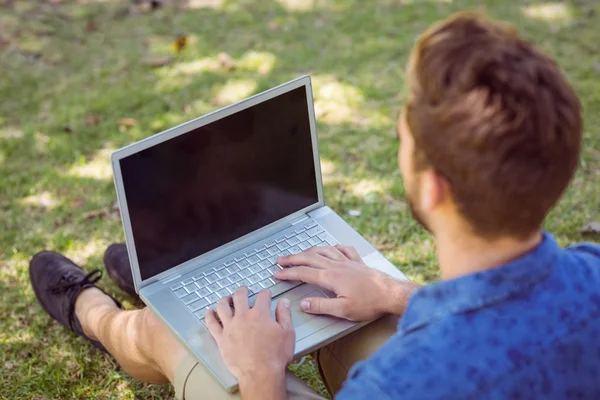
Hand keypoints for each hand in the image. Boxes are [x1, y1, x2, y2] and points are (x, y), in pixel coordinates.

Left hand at [205, 287, 294, 386]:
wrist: (260, 373)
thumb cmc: (275, 356)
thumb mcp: (287, 333)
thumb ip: (284, 315)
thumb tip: (284, 302)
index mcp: (260, 314)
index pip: (262, 296)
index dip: (265, 293)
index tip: (266, 294)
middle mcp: (243, 317)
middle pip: (239, 296)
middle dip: (242, 291)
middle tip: (244, 290)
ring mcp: (230, 327)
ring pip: (222, 306)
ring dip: (225, 300)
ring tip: (226, 299)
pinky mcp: (221, 339)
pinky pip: (212, 324)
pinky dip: (209, 316)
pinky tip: (209, 312)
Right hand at [275, 245, 419, 320]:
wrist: (391, 294)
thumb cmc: (370, 303)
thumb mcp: (342, 310)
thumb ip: (321, 305)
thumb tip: (303, 303)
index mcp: (331, 277)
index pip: (304, 273)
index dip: (288, 273)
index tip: (277, 274)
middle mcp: (338, 266)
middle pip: (310, 258)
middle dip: (293, 258)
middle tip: (281, 260)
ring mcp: (348, 262)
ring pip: (324, 250)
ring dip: (309, 250)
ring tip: (301, 253)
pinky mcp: (358, 262)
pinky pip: (343, 249)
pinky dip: (334, 247)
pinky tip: (331, 247)